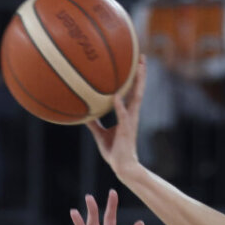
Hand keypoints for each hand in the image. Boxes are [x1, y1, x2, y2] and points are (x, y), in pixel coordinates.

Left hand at [86, 56, 146, 178]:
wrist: (122, 167)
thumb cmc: (113, 152)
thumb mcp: (99, 134)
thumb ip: (93, 122)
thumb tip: (82, 113)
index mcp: (127, 114)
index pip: (131, 92)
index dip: (134, 78)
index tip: (135, 63)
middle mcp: (131, 115)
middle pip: (138, 90)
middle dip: (141, 74)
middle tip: (142, 56)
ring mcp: (130, 121)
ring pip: (136, 98)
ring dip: (138, 82)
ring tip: (139, 67)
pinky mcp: (126, 130)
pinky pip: (123, 115)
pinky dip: (119, 105)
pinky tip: (116, 96)